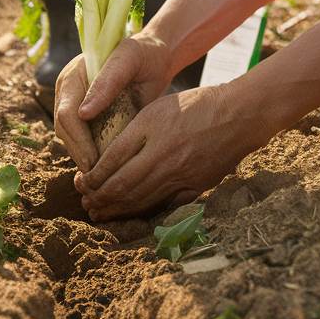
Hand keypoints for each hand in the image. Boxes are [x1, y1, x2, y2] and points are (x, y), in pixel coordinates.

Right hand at [53, 34, 174, 172]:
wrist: (156, 59)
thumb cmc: (144, 54)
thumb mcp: (129, 60)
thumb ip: (108, 81)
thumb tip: (83, 114)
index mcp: (73, 77)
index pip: (66, 114)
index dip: (78, 140)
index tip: (94, 161)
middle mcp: (69, 93)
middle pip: (64, 130)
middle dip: (79, 154)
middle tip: (99, 175)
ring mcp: (77, 106)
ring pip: (70, 139)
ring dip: (83, 157)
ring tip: (103, 175)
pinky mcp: (88, 118)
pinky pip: (83, 141)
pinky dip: (91, 154)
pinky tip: (106, 167)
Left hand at [76, 84, 268, 220]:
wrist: (239, 115)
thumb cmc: (196, 105)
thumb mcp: (157, 109)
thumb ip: (131, 134)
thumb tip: (105, 160)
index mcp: (151, 136)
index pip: (111, 164)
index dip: (92, 178)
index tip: (81, 182)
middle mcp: (164, 160)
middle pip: (122, 187)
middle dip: (98, 198)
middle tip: (85, 201)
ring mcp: (181, 177)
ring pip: (141, 201)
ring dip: (116, 209)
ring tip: (100, 212)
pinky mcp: (196, 187)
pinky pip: (163, 205)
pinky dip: (143, 212)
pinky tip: (132, 213)